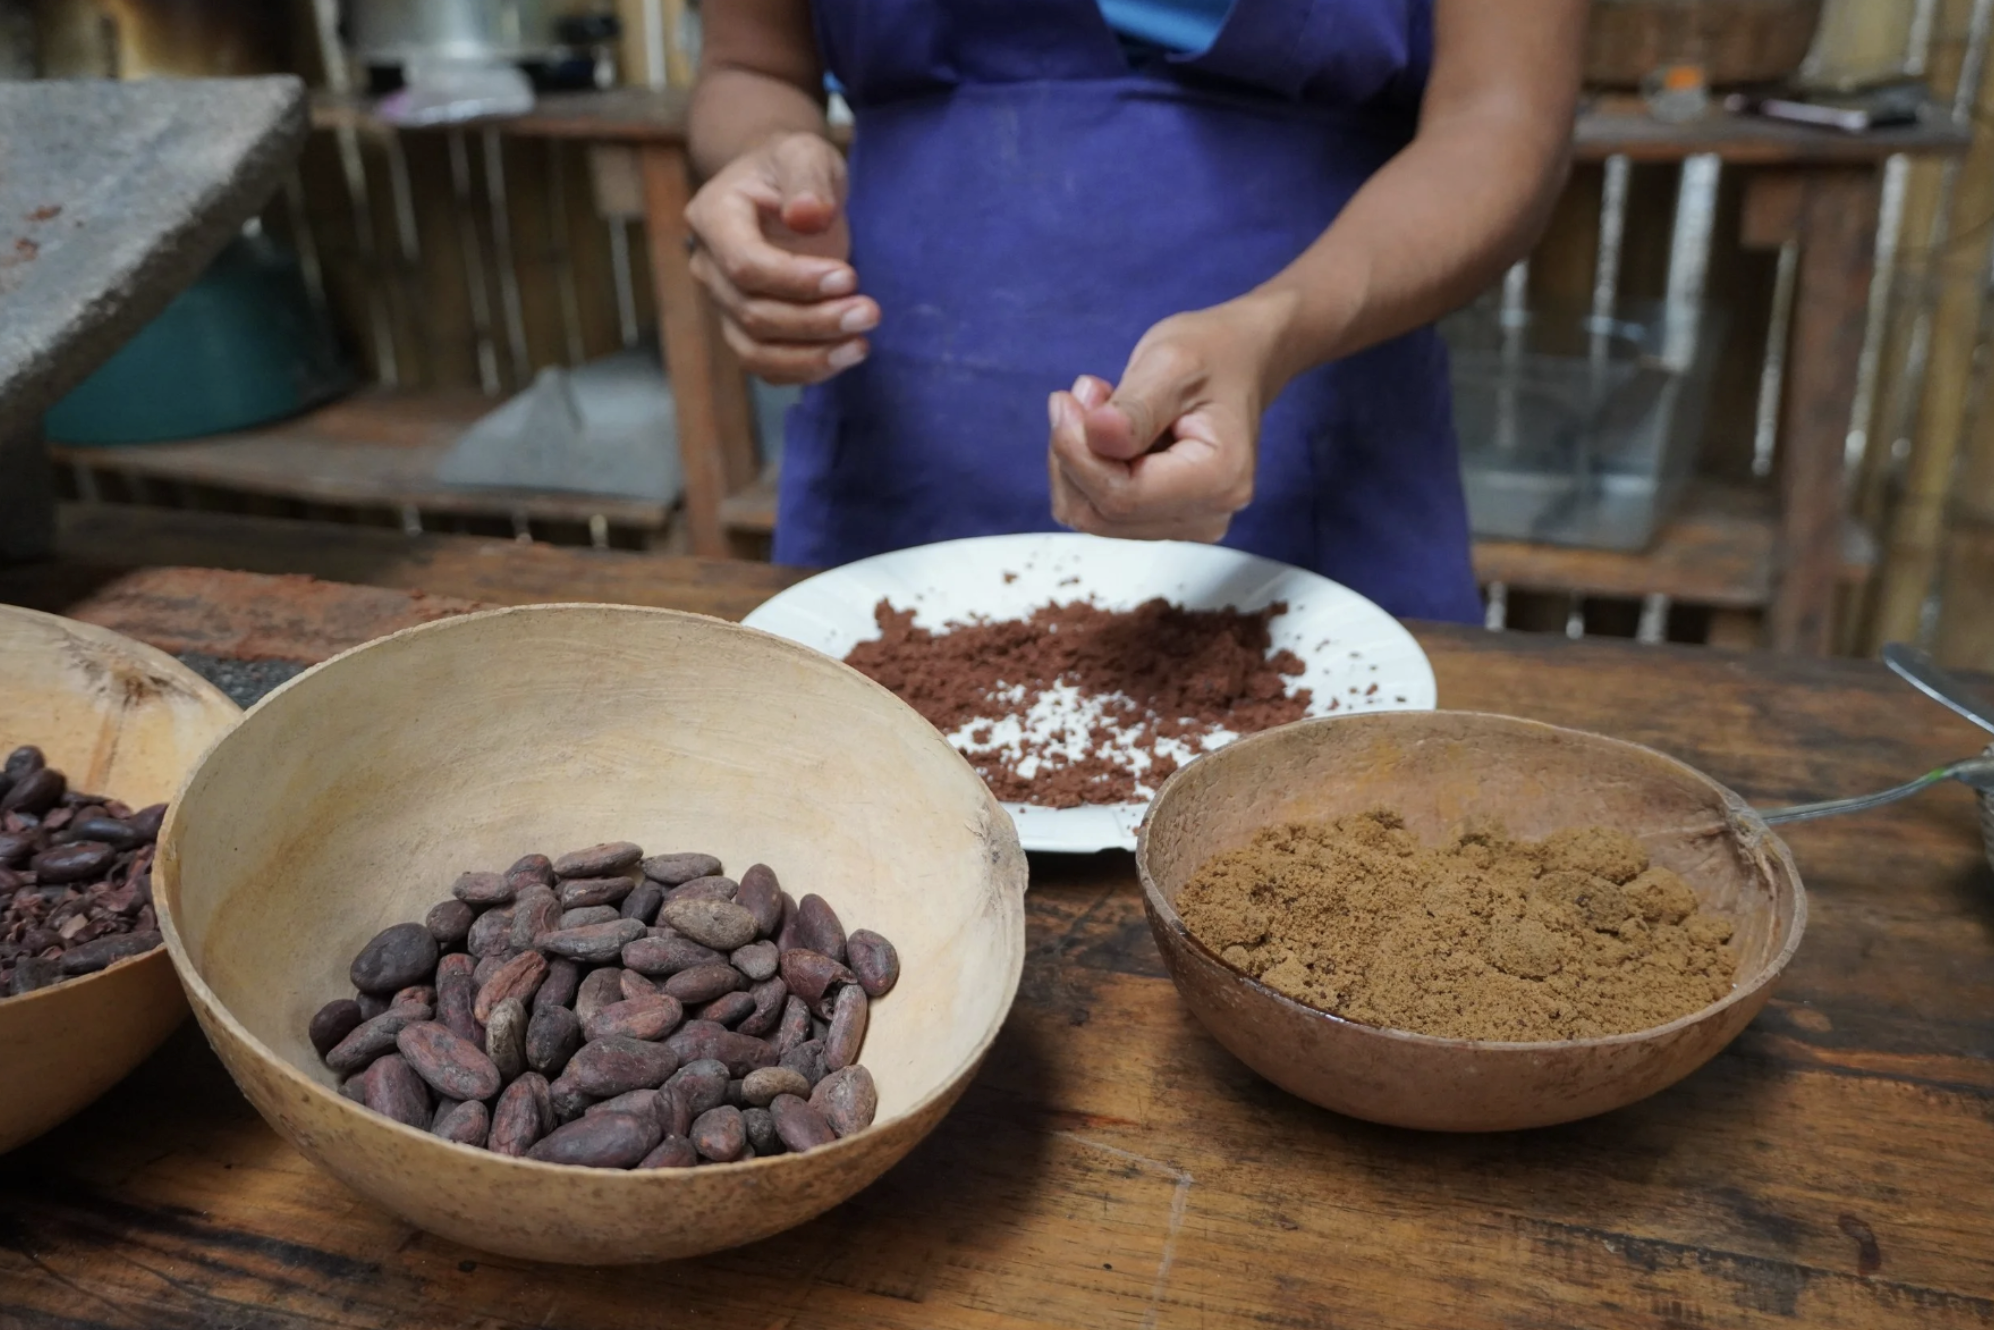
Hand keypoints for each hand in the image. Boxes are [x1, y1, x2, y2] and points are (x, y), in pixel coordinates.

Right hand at [684, 132, 878, 384]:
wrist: (779, 187)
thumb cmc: (792, 167)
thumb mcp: (806, 153)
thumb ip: (807, 178)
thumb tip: (808, 216)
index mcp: (713, 217)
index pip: (745, 265)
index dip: (796, 280)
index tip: (849, 277)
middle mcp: (708, 266)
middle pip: (752, 314)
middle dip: (815, 321)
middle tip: (870, 313)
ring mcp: (723, 303)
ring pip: (755, 351)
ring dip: (811, 357)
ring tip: (860, 345)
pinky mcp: (744, 328)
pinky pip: (766, 366)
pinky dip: (805, 369)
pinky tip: (846, 355)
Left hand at [1047, 294, 1293, 542]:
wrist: (1239, 361)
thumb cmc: (1213, 355)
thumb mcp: (1171, 363)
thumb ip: (1134, 408)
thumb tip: (1098, 436)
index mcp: (1220, 479)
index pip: (1121, 497)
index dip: (1077, 454)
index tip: (1066, 402)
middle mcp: (1208, 515)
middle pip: (1100, 513)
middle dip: (1074, 455)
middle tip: (1085, 396)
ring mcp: (1187, 524)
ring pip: (1092, 515)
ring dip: (1077, 459)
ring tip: (1102, 405)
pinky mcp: (1164, 519)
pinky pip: (1099, 510)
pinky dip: (1086, 468)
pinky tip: (1106, 431)